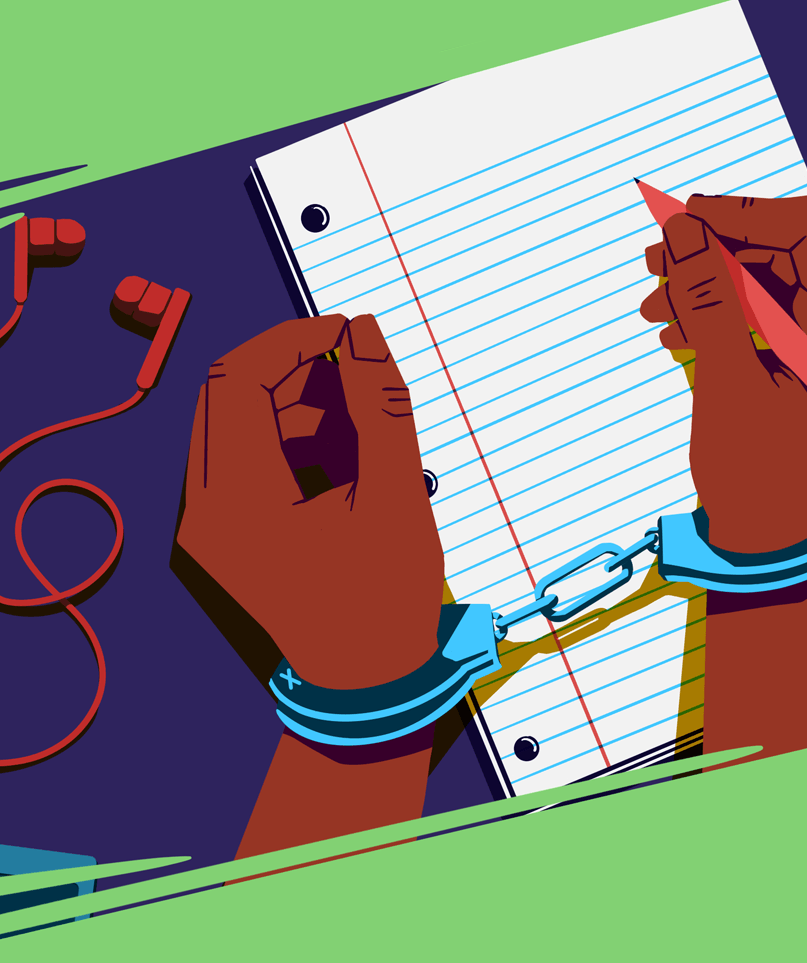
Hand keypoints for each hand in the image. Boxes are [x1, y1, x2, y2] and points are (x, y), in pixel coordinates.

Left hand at [176, 313, 443, 688]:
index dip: (292, 340)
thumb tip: (365, 333)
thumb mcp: (396, 495)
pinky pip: (243, 456)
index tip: (346, 334)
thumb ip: (383, 406)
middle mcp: (203, 509)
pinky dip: (289, 438)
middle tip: (353, 368)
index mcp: (237, 502)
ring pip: (233, 422)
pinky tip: (343, 450)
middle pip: (226, 395)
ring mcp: (207, 522)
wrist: (366, 682)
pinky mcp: (223, 530)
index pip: (238, 381)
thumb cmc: (386, 600)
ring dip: (294, 402)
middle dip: (292, 368)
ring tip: (359, 418)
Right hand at [640, 194, 806, 552]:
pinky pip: (753, 310)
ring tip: (652, 304)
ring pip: (759, 277)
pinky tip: (672, 329)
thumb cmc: (757, 471)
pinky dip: (712, 311)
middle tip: (654, 259)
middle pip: (780, 249)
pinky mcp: (797, 354)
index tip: (682, 218)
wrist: (764, 531)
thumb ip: (707, 297)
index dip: (742, 214)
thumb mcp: (727, 379)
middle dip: (713, 251)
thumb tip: (681, 228)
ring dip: (703, 283)